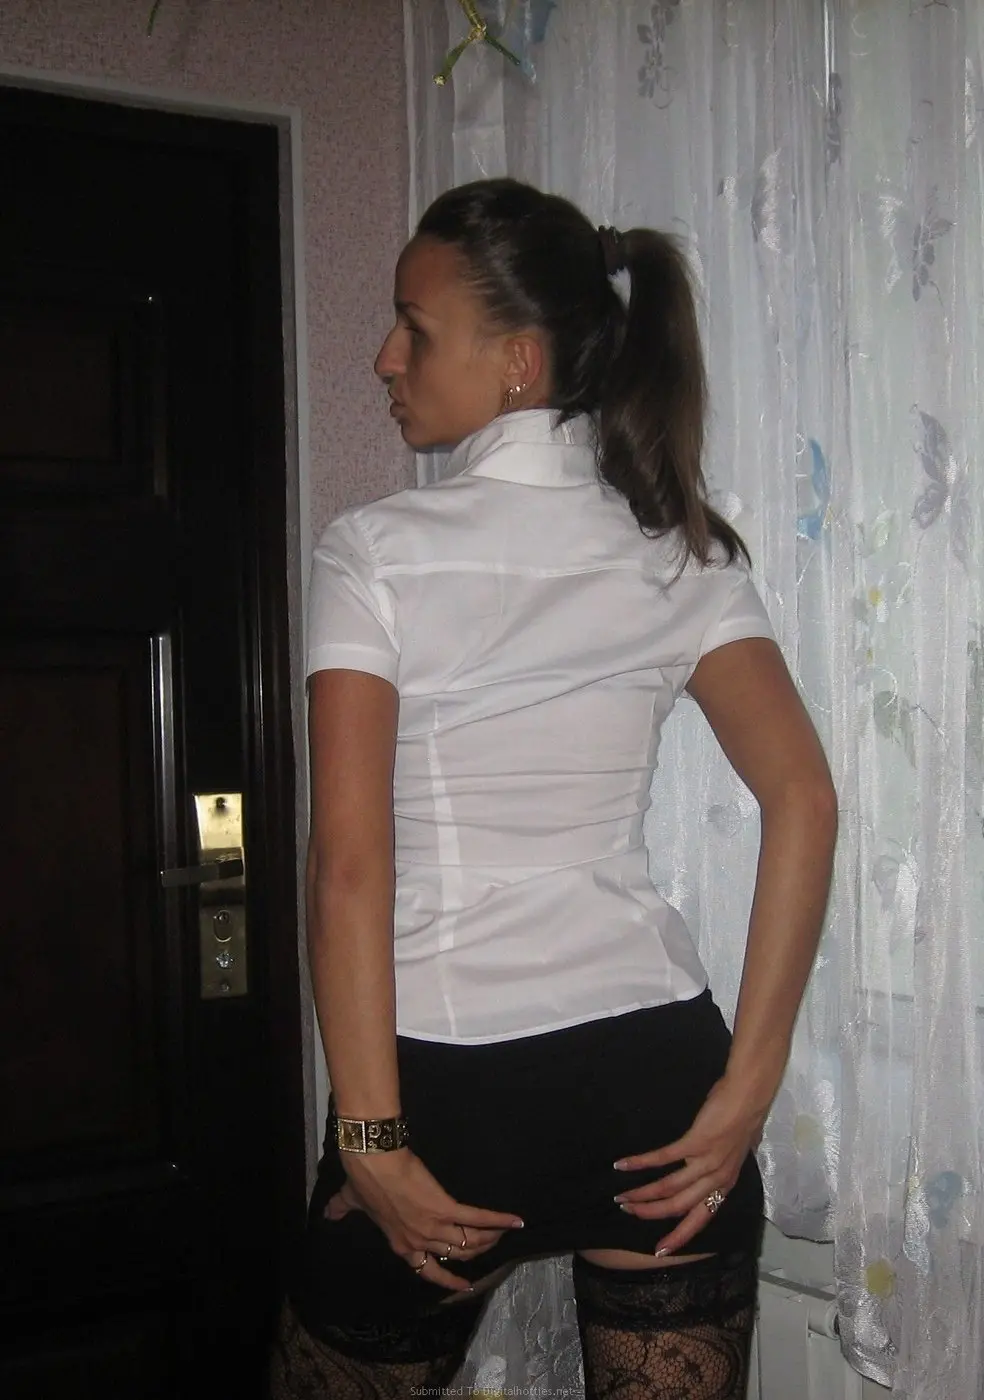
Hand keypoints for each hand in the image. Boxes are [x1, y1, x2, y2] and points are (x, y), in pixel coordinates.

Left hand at [327, 1148, 523, 1292]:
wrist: (373, 1162)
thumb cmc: (363, 1179)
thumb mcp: (351, 1201)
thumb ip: (342, 1209)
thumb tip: (328, 1213)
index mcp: (400, 1244)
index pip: (427, 1271)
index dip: (447, 1280)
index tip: (464, 1285)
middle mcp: (420, 1242)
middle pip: (456, 1255)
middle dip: (476, 1253)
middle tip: (490, 1247)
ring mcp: (434, 1227)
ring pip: (469, 1242)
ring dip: (489, 1238)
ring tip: (503, 1232)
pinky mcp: (446, 1208)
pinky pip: (476, 1219)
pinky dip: (498, 1221)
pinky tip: (515, 1221)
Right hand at [613, 1076, 766, 1255]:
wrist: (748, 1093)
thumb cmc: (742, 1116)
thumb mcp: (735, 1150)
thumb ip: (723, 1164)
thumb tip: (714, 1168)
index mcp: (725, 1184)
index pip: (701, 1219)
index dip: (679, 1237)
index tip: (659, 1251)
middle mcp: (716, 1179)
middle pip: (679, 1208)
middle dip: (651, 1214)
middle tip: (628, 1211)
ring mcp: (706, 1162)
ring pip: (669, 1189)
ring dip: (642, 1194)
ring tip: (621, 1196)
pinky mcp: (695, 1143)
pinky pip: (663, 1159)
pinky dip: (640, 1163)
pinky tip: (622, 1165)